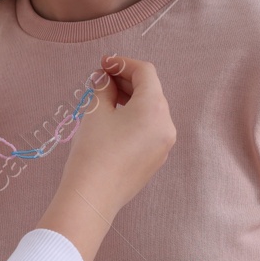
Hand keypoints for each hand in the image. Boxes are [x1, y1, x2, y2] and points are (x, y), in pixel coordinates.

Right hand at [58, 55, 175, 215]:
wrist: (92, 197)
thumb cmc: (93, 151)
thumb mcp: (96, 112)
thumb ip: (103, 88)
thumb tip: (105, 78)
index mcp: (155, 108)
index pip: (145, 72)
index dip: (123, 63)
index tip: (103, 64)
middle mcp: (167, 125)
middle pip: (151, 90)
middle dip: (126, 81)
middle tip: (101, 79)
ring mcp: (164, 144)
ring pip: (151, 110)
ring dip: (131, 99)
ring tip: (105, 99)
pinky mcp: (156, 159)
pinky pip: (150, 129)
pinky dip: (135, 118)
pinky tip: (114, 121)